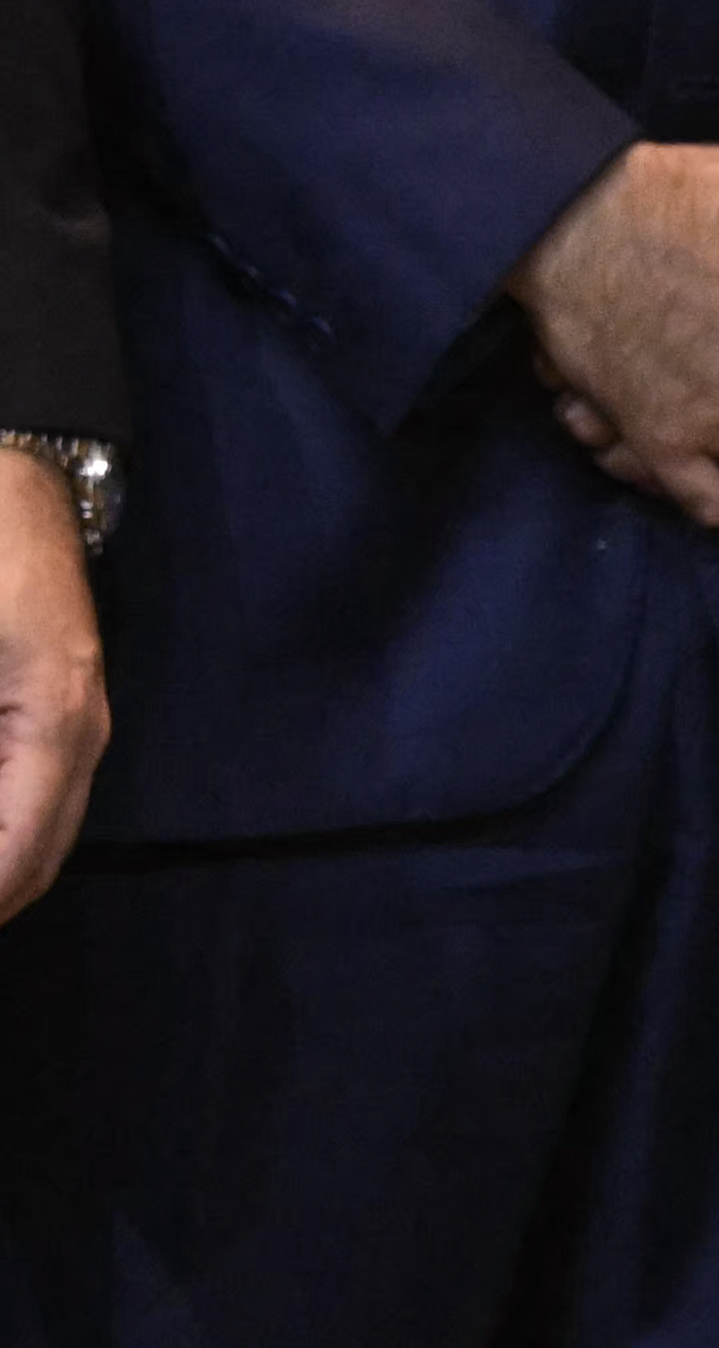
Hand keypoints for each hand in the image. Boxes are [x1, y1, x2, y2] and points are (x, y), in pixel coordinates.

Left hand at [0, 451, 99, 925]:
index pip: (14, 860)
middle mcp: (81, 737)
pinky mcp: (52, 709)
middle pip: (34, 863)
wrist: (14, 475)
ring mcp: (75, 723)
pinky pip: (29, 802)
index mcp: (56, 725)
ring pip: (35, 838)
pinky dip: (2, 834)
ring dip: (0, 872)